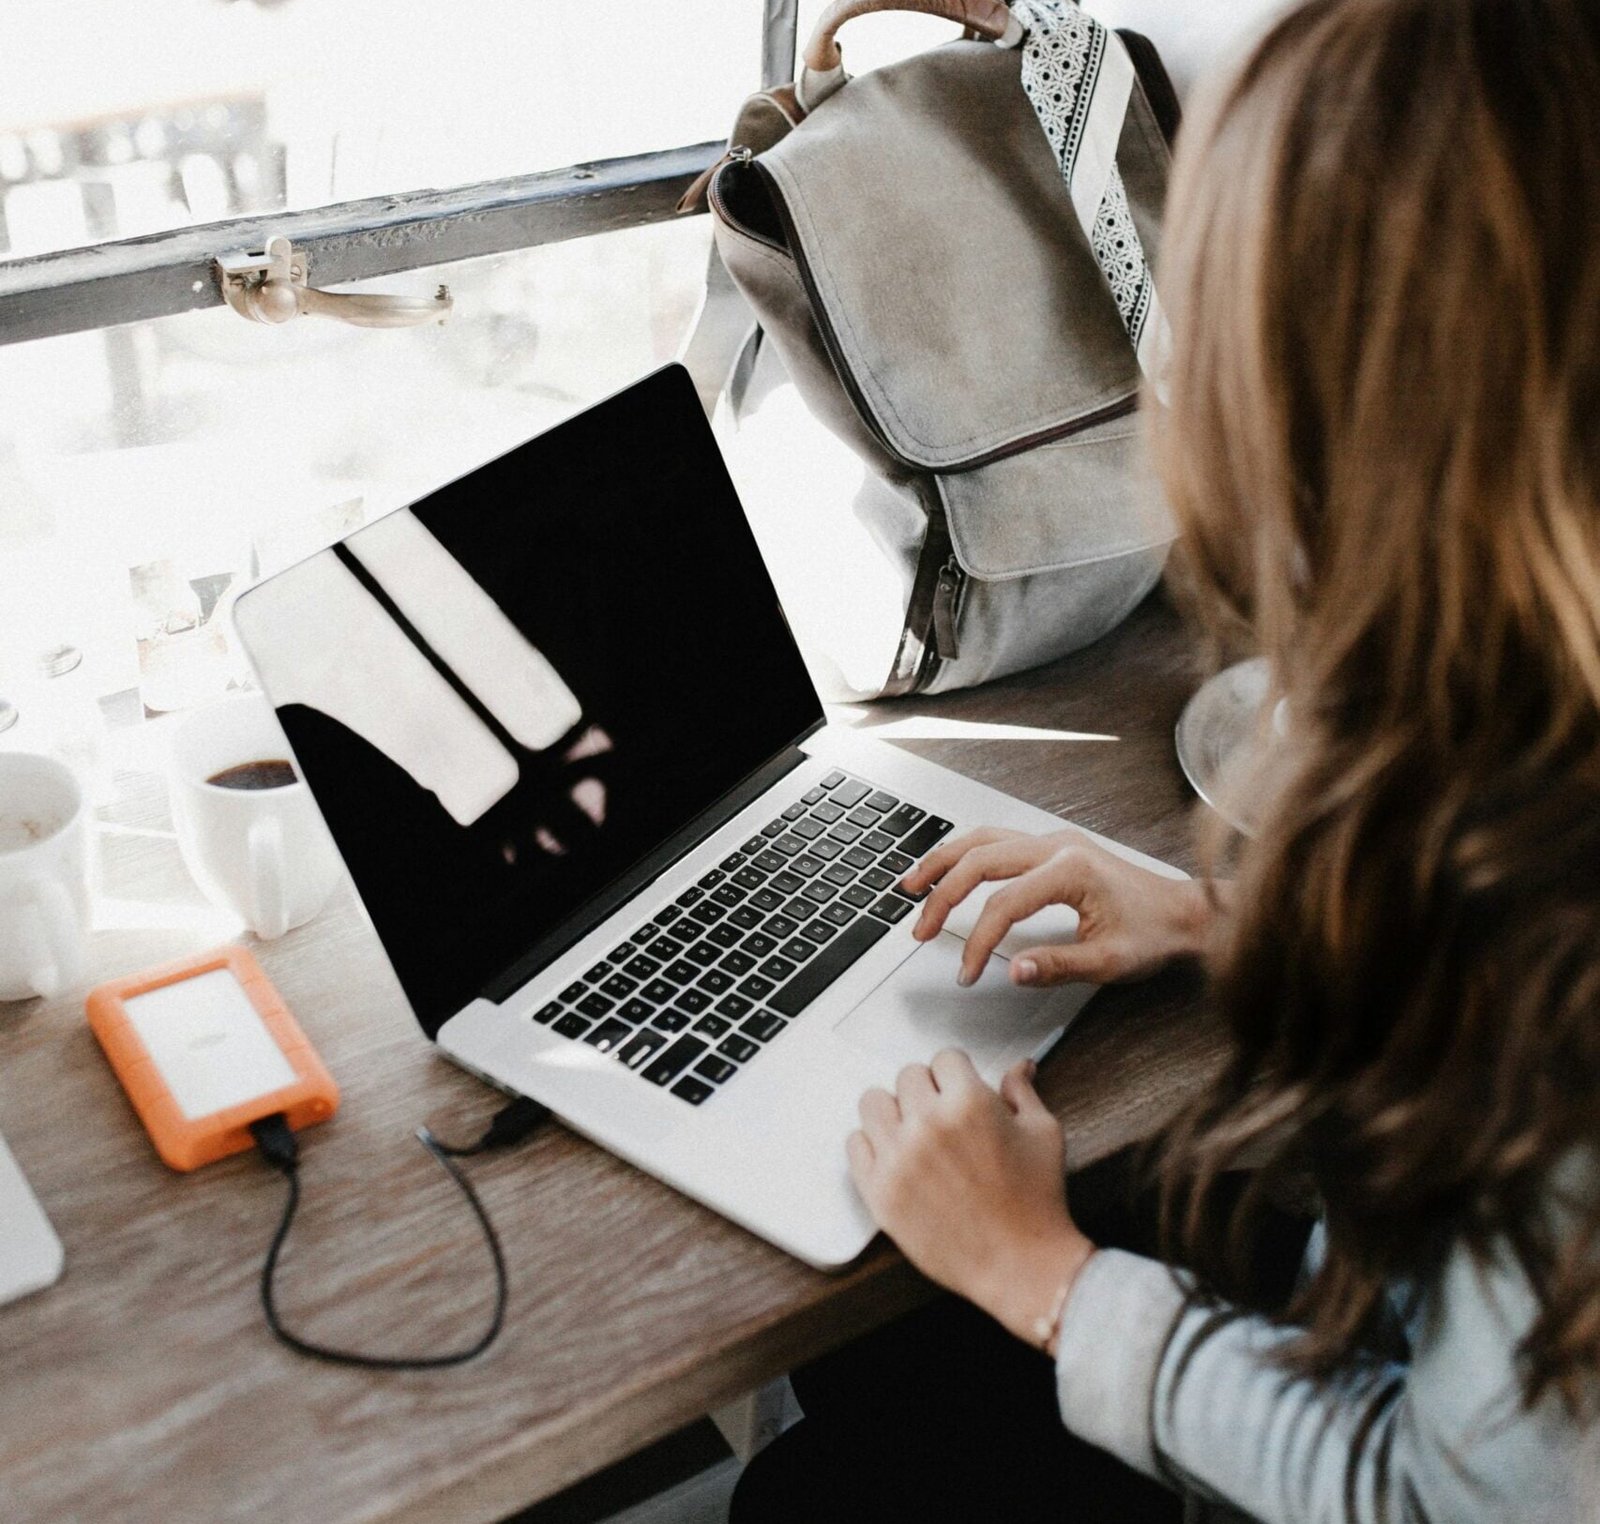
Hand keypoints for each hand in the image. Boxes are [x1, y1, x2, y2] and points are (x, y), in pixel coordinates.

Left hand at [847, 1050, 1094, 1348]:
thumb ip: (1022, 1092)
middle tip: (943, 1116)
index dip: (957, 1074)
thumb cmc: (1037, 1202)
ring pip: (873, 1102)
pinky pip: (855, 1144)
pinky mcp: (879, 1191)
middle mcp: (928, 1124)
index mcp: (969, 1103)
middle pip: (907, 1076)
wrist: (1020, 1266)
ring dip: (894, 1111)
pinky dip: (872, 1145)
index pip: (944, 1058)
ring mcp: (898, 1158)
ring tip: (914, 1132)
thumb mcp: (1042, 1134)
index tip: (960, 1090)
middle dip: (928, 1090)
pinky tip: (896, 1156)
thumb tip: (1019, 1066)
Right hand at [902, 826, 1215, 988]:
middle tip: (920, 930)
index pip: (1003, 904)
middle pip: (980, 860)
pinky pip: (997, 840)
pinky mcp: (1053, 846)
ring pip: (982, 839)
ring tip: (912, 886)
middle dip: (942, 896)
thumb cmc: (1155, 934)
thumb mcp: (1110, 962)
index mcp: (1070, 870)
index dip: (977, 941)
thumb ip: (1058, 965)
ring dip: (944, 862)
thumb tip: (1013, 970)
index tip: (967, 972)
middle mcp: (1057, 846)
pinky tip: (948, 869)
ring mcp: (1054, 841)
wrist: (1186, 912)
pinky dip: (965, 854)